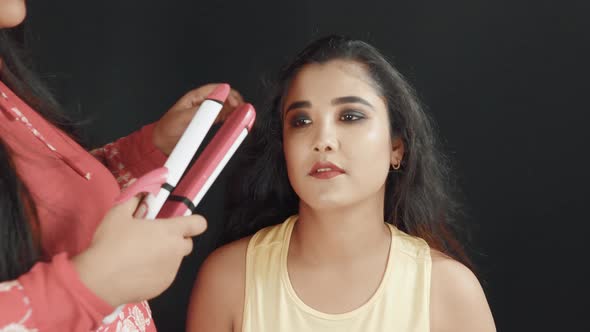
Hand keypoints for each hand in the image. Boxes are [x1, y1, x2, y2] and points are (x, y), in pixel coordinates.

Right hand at [73, 195, 206, 305]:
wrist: (99, 280)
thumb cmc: (111, 243)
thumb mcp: (118, 214)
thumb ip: (133, 199)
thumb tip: (139, 190)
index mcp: (170, 231)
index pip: (199, 224)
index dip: (193, 222)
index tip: (180, 223)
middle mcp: (176, 251)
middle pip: (187, 243)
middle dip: (176, 240)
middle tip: (154, 239)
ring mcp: (171, 271)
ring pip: (175, 261)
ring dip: (165, 256)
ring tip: (140, 257)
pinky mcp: (163, 287)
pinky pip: (165, 276)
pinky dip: (156, 273)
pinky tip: (137, 272)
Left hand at [153, 84, 244, 154]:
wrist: (160, 145)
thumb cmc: (167, 129)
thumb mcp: (184, 117)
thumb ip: (203, 108)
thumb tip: (219, 95)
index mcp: (197, 97)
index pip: (219, 89)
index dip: (231, 95)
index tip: (238, 105)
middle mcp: (204, 103)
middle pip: (226, 98)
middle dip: (237, 103)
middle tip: (243, 114)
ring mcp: (207, 113)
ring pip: (227, 108)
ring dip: (236, 112)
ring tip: (242, 119)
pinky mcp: (209, 123)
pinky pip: (225, 119)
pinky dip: (232, 121)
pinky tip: (235, 124)